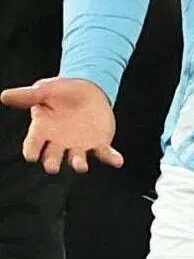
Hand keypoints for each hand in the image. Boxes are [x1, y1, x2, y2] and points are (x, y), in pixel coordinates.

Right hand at [0, 77, 121, 174]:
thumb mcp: (44, 90)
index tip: (31, 156)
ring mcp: (79, 145)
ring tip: (81, 167)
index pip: (34, 142)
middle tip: (52, 168)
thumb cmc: (60, 92)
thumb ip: (28, 96)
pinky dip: (111, 158)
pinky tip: (118, 161)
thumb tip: (4, 96)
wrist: (87, 90)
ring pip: (77, 158)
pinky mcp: (98, 143)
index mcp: (42, 130)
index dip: (32, 149)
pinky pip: (104, 153)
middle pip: (53, 156)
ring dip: (79, 163)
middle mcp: (58, 142)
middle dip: (52, 162)